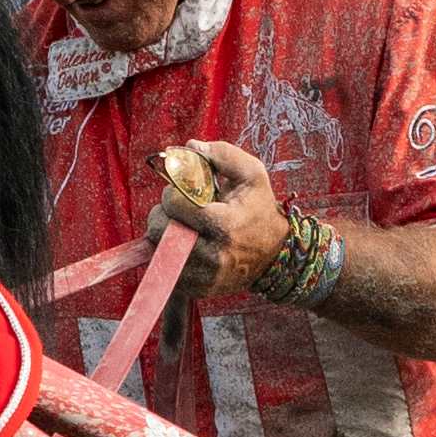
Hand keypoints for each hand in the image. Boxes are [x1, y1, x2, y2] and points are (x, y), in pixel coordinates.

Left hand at [153, 138, 292, 288]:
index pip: (175, 204)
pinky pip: (166, 270)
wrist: (277, 255)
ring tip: (184, 225)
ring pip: (158, 251)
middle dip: (163, 214)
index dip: (174, 192)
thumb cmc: (260, 209)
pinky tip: (188, 243)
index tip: (185, 191)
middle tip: (178, 208)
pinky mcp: (200, 289)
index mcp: (225, 225)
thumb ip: (222, 155)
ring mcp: (206, 276)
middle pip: (160, 230)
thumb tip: (189, 147)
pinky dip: (170, 254)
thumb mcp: (252, 175)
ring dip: (164, 234)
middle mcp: (214, 256)